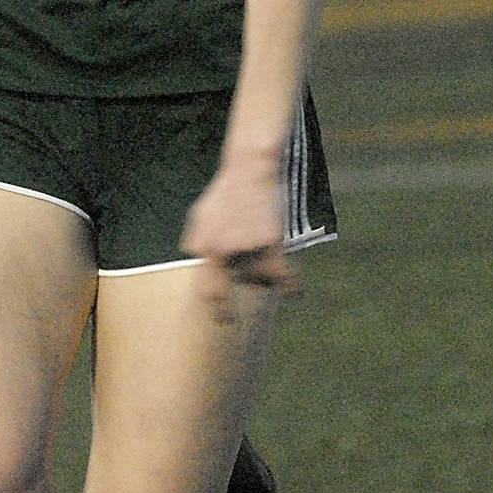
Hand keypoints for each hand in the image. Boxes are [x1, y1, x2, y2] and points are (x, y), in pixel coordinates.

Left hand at [180, 162, 296, 320]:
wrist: (248, 170)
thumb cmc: (223, 195)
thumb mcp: (198, 218)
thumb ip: (196, 244)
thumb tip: (201, 266)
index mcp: (205, 248)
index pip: (211, 289)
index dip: (219, 308)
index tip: (226, 322)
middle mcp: (226, 252)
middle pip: (242, 280)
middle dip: (248, 271)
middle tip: (249, 246)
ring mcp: (249, 248)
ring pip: (261, 278)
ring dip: (264, 271)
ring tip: (261, 241)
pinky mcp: (272, 242)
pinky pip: (284, 275)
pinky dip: (292, 286)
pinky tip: (296, 292)